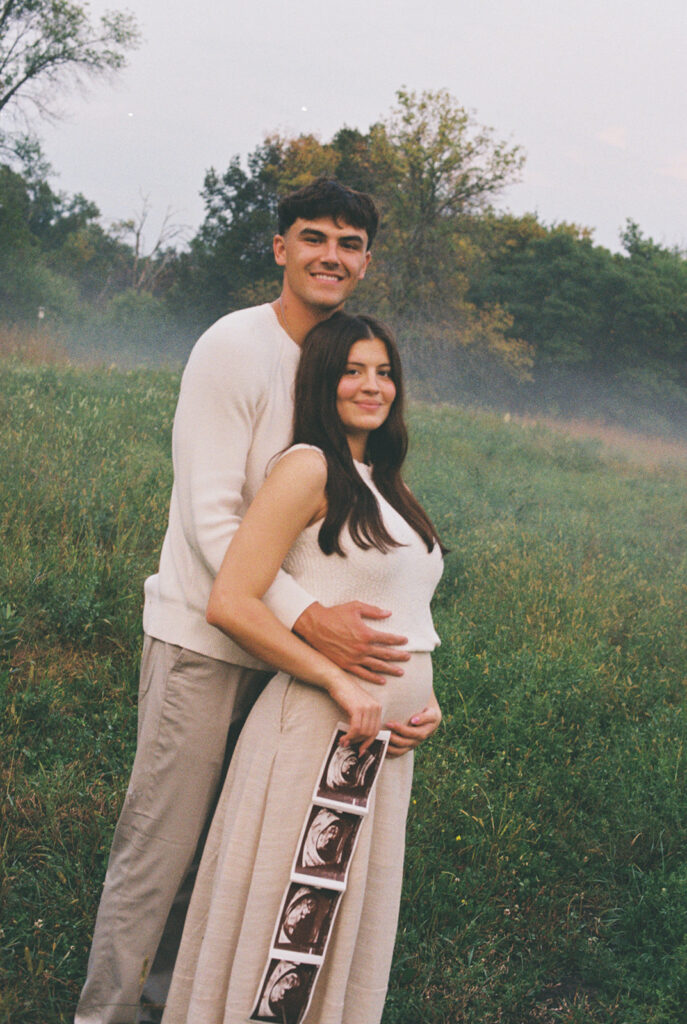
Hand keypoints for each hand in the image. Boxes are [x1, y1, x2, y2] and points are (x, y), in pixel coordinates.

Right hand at [293, 601, 409, 684]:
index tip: (405, 641)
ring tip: (401, 672)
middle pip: (386, 654)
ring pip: (377, 666)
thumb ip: (373, 611)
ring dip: (390, 669)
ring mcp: (354, 658)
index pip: (388, 639)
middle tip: (408, 657)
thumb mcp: (355, 607)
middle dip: (399, 656)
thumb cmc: (335, 614)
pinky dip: (374, 678)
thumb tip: (388, 613)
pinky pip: (363, 674)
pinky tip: (382, 680)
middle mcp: (362, 648)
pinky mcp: (346, 665)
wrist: (315, 626)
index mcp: (366, 634)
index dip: (398, 640)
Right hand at [327, 673, 382, 753]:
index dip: (369, 742)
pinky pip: (356, 729)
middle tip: (349, 745)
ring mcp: (367, 708)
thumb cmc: (346, 694)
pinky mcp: (357, 709)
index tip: (361, 749)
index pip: (377, 730)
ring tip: (344, 741)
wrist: (337, 681)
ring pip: (363, 733)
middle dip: (359, 742)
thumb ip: (363, 720)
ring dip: (352, 740)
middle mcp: (375, 707)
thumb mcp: (359, 707)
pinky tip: (344, 738)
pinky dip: (350, 736)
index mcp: (377, 707)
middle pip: (371, 733)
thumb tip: (360, 738)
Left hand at [385, 694, 441, 756]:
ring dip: (389, 747)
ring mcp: (410, 745)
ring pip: (399, 751)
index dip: (400, 729)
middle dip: (392, 738)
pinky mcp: (406, 747)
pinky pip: (397, 754)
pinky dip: (388, 753)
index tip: (389, 723)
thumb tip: (414, 720)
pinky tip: (380, 749)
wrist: (430, 721)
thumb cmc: (429, 714)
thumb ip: (424, 717)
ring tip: (379, 740)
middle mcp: (416, 741)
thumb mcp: (431, 714)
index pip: (411, 733)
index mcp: (423, 733)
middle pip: (403, 743)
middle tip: (381, 731)